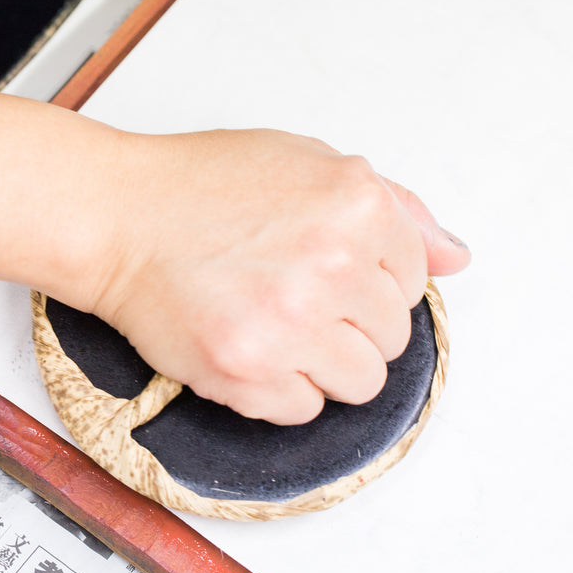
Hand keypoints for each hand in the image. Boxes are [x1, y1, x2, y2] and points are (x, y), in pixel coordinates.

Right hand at [79, 129, 469, 424]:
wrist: (115, 215)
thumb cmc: (200, 186)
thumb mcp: (307, 163)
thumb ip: (393, 208)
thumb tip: (456, 257)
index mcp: (357, 203)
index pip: (414, 280)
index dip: (368, 280)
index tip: (323, 268)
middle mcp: (333, 263)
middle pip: (390, 338)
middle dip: (347, 324)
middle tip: (288, 294)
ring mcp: (291, 322)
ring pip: (358, 383)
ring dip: (320, 363)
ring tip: (270, 323)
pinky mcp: (248, 370)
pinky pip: (302, 409)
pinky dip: (276, 389)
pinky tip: (244, 343)